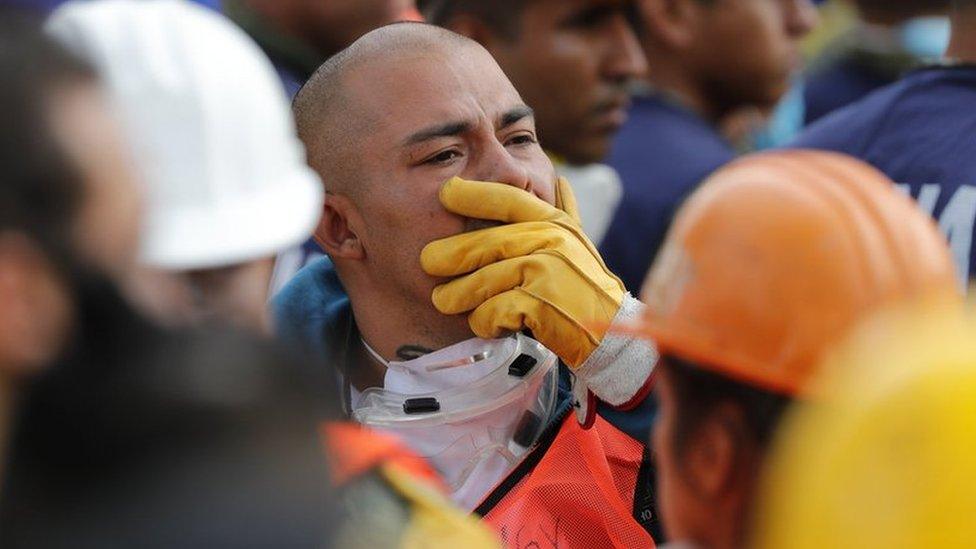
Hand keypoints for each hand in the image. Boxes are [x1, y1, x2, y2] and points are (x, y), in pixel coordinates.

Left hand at [421, 177, 655, 426]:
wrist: (611, 331)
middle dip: (450, 254)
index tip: (446, 192)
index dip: (475, 194)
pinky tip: (490, 325)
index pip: (509, 200)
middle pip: (486, 243)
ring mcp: (547, 273)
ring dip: (459, 296)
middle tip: (426, 261)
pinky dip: (485, 322)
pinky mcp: (542, 306)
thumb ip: (566, 210)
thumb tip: (561, 178)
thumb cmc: (584, 285)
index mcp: (554, 223)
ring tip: (448, 302)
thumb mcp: (578, 242)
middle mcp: (551, 242)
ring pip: (483, 281)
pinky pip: (493, 312)